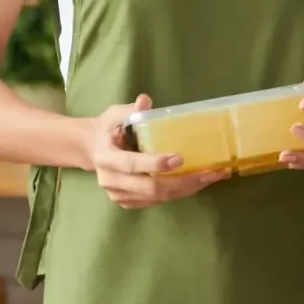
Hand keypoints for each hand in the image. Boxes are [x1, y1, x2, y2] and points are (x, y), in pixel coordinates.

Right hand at [85, 94, 229, 208]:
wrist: (91, 149)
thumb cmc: (107, 128)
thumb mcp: (115, 115)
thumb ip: (130, 110)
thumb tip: (145, 100)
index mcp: (106, 158)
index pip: (131, 164)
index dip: (154, 164)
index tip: (179, 158)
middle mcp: (111, 181)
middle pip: (149, 188)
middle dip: (182, 181)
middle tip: (209, 171)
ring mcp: (119, 195)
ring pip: (157, 197)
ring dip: (187, 188)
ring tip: (212, 176)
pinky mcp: (129, 202)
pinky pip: (157, 201)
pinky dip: (180, 193)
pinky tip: (199, 182)